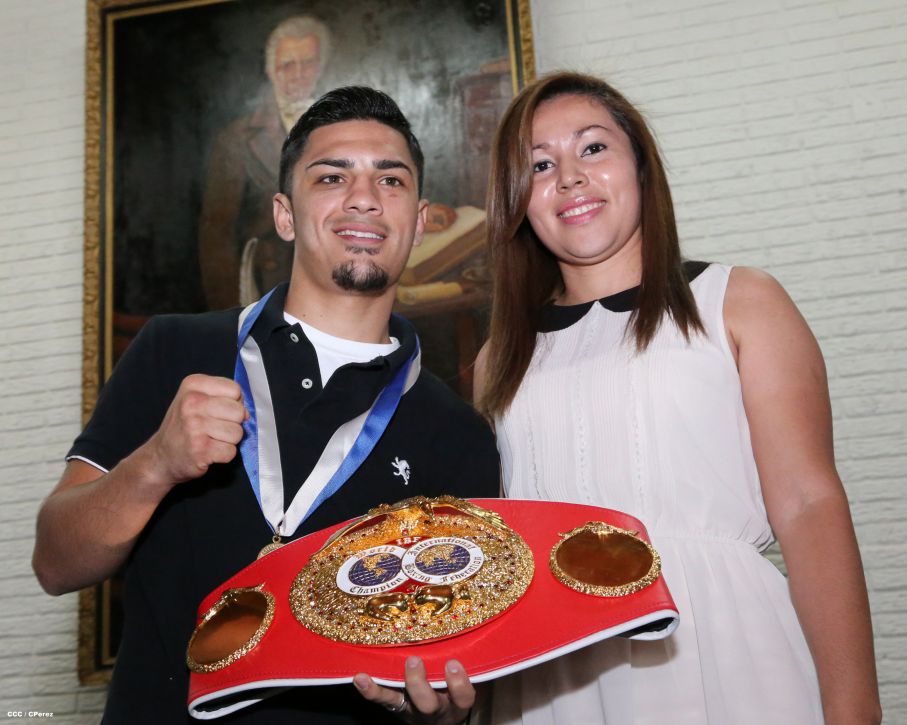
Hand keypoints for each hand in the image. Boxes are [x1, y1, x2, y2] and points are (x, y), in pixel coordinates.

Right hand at [144, 374, 245, 487]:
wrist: (161, 457)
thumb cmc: (184, 427)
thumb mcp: (198, 400)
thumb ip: (224, 398)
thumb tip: (247, 412)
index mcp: (193, 385)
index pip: (235, 389)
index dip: (233, 402)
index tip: (218, 410)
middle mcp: (191, 403)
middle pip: (239, 411)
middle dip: (232, 423)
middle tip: (213, 428)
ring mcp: (194, 427)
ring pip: (238, 433)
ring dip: (228, 440)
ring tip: (210, 440)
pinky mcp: (199, 450)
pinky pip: (230, 452)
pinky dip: (223, 455)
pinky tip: (208, 451)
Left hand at [354, 656, 473, 723]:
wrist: (437, 721)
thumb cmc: (457, 689)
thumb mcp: (471, 682)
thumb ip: (477, 660)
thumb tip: (492, 621)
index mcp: (458, 703)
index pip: (464, 699)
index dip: (459, 685)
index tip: (454, 664)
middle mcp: (437, 709)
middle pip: (429, 704)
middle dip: (420, 684)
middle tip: (413, 661)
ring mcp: (414, 710)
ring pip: (405, 702)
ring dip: (398, 684)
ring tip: (393, 663)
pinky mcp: (396, 707)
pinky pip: (383, 700)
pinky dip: (370, 689)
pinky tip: (358, 676)